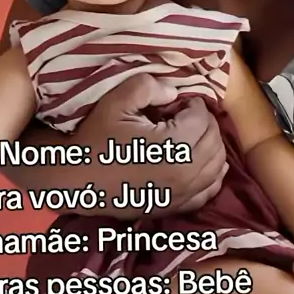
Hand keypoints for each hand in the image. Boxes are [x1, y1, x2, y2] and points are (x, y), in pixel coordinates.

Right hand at [74, 74, 226, 217]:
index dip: (192, 104)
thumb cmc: (95, 138)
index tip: (175, 103)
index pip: (203, 118)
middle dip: (204, 123)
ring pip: (218, 165)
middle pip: (214, 140)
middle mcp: (185, 174)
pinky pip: (209, 190)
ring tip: (189, 135)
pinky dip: (210, 173)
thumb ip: (148, 86)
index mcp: (174, 147)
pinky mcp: (175, 207)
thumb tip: (174, 93)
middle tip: (183, 115)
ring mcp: (182, 194)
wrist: (76, 179)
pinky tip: (196, 162)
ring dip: (210, 145)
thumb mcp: (115, 101)